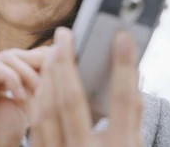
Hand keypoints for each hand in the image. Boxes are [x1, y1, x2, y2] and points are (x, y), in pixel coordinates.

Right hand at [0, 47, 47, 146]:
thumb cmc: (4, 138)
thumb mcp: (26, 104)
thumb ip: (34, 80)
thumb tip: (55, 57)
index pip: (21, 58)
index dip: (41, 59)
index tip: (61, 66)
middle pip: (15, 54)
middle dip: (37, 64)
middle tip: (53, 75)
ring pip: (7, 57)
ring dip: (28, 73)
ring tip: (38, 92)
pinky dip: (12, 79)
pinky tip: (20, 98)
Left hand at [29, 27, 142, 146]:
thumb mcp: (132, 146)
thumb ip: (132, 113)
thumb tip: (132, 75)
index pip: (125, 103)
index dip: (124, 68)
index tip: (121, 37)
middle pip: (72, 101)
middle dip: (66, 62)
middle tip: (64, 35)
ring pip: (46, 110)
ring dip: (48, 76)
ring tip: (52, 52)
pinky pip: (36, 123)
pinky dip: (39, 96)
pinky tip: (44, 79)